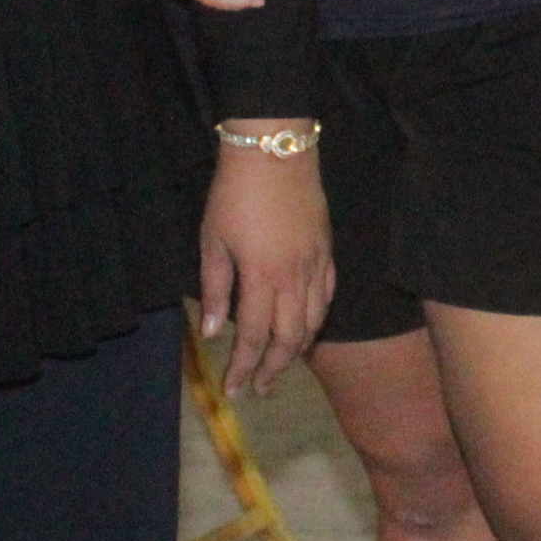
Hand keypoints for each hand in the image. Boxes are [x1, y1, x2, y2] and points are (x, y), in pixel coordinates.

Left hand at [199, 145, 330, 396]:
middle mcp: (294, 278)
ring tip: (282, 365)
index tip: (234, 390)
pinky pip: (328, 295)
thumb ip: (215, 289)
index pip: (254, 337)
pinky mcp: (327, 250)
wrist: (276, 151)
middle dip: (274, 369)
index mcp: (262, 277)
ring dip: (297, 349)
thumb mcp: (212, 240)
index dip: (244, 368)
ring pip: (314, 321)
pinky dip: (318, 318)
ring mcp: (315, 264)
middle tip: (260, 390)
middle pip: (289, 338)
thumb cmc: (235, 194)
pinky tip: (308, 327)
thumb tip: (212, 332)